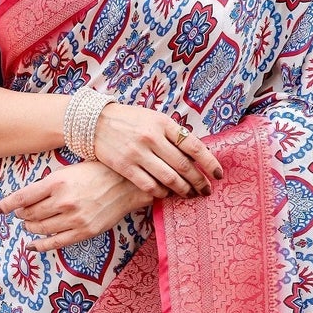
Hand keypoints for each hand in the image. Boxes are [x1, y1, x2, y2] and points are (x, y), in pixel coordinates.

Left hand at [0, 162, 149, 252]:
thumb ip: (49, 183)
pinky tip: (31, 246)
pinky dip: (40, 245)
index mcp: (57, 182)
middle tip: (20, 214)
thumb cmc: (98, 172)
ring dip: (30, 228)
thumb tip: (28, 198)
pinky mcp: (84, 231)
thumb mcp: (70, 169)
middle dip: (22, 215)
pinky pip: (56, 242)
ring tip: (29, 225)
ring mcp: (74, 218)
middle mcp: (63, 201)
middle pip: (30, 214)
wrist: (127, 184)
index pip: (23, 197)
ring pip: (40, 228)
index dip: (8, 205)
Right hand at [90, 103, 223, 198]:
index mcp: (163, 123)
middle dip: (199, 181)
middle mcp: (152, 137)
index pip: (194, 146)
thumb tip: (196, 153)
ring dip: (183, 190)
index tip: (218, 174)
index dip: (210, 163)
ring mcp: (138, 153)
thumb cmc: (129, 120)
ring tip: (190, 194)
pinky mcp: (125, 166)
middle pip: (184, 166)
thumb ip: (172, 133)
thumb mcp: (153, 118)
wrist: (95, 122)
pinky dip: (162, 193)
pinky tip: (167, 194)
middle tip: (206, 190)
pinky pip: (150, 185)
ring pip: (169, 178)